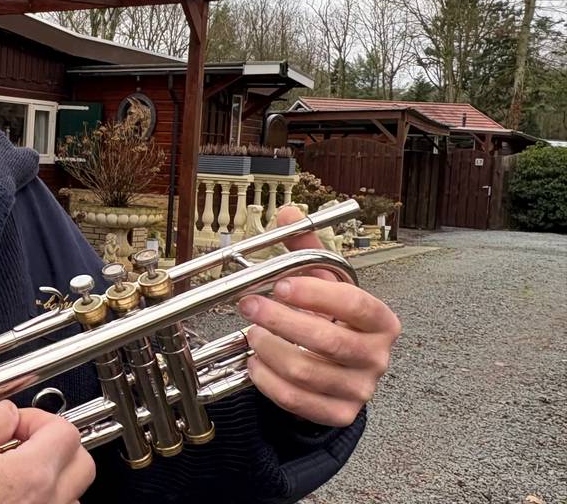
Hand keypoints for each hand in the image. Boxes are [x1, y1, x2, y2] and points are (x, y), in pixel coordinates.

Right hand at [0, 400, 94, 503]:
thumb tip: (6, 412)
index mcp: (31, 476)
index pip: (66, 432)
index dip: (39, 419)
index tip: (16, 424)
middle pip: (81, 463)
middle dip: (56, 445)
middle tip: (23, 442)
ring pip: (71, 494)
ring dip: (51, 475)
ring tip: (13, 471)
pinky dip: (40, 499)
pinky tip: (8, 494)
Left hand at [236, 205, 401, 426]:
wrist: (336, 372)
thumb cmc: (330, 321)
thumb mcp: (323, 286)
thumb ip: (307, 251)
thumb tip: (289, 213)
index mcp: (381, 320)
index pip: (355, 304)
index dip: (316, 294)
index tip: (280, 284)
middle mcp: (377, 356)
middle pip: (328, 339)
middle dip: (280, 320)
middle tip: (248, 305)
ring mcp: (360, 389)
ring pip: (307, 371)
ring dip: (269, 350)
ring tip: (250, 333)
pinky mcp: (340, 414)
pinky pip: (298, 400)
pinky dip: (268, 381)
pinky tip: (254, 363)